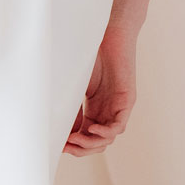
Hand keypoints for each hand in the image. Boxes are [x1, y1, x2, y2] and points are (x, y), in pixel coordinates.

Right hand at [65, 17, 138, 155]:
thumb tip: (60, 133)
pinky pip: (118, 126)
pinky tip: (91, 129)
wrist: (107, 34)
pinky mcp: (127, 100)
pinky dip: (105, 132)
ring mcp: (118, 108)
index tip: (57, 146)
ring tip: (75, 139)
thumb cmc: (90, 56)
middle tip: (66, 146)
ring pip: (107, 139)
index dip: (73, 146)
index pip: (85, 138)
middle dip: (81, 149)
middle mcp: (106, 112)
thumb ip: (71, 109)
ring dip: (90, 144)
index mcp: (94, 111)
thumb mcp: (75, 88)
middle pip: (97, 144)